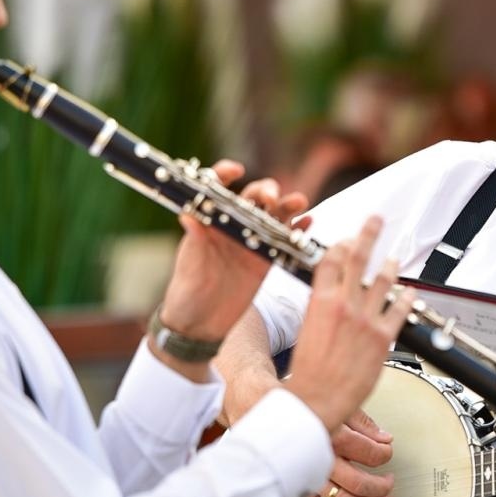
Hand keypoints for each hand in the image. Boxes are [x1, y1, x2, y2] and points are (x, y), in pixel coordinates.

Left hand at [159, 161, 308, 343]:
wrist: (201, 325)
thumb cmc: (187, 293)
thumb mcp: (189, 266)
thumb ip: (194, 240)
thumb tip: (187, 214)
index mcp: (210, 222)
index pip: (217, 188)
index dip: (226, 174)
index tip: (237, 170)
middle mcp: (232, 227)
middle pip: (253, 197)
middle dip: (266, 190)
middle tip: (271, 199)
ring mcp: (252, 242)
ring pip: (274, 215)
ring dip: (288, 205)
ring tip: (299, 202)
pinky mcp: (266, 260)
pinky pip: (285, 240)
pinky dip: (298, 230)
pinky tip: (308, 224)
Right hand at [282, 216, 411, 432]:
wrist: (317, 399)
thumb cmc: (309, 372)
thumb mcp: (306, 331)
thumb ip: (320, 311)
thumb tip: (328, 301)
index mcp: (320, 301)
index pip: (331, 260)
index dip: (341, 245)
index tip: (347, 240)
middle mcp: (344, 305)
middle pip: (358, 258)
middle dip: (368, 234)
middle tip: (376, 219)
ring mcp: (365, 319)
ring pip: (383, 280)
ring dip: (390, 264)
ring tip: (394, 256)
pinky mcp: (383, 337)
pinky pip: (400, 309)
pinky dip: (406, 297)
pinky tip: (409, 292)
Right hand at [302, 410, 396, 496]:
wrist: (273, 421)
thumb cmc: (306, 412)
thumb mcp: (337, 408)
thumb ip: (363, 423)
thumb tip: (385, 438)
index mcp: (332, 436)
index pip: (372, 453)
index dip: (386, 454)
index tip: (387, 451)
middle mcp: (320, 460)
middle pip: (360, 482)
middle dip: (381, 485)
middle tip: (390, 481)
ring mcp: (310, 478)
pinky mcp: (301, 491)